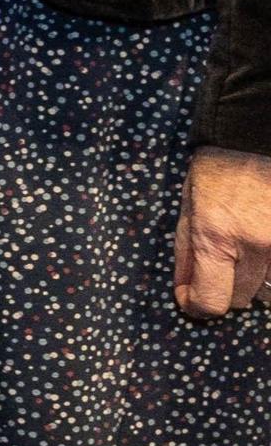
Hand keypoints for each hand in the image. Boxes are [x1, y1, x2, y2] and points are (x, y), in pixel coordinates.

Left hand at [176, 145, 270, 316]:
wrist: (255, 140)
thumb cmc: (218, 169)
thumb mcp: (188, 205)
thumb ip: (186, 249)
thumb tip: (183, 289)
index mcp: (217, 235)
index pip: (211, 299)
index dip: (197, 305)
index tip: (191, 298)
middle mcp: (255, 245)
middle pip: (241, 299)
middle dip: (224, 289)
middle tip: (220, 268)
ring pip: (269, 293)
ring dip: (256, 282)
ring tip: (246, 256)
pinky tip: (262, 250)